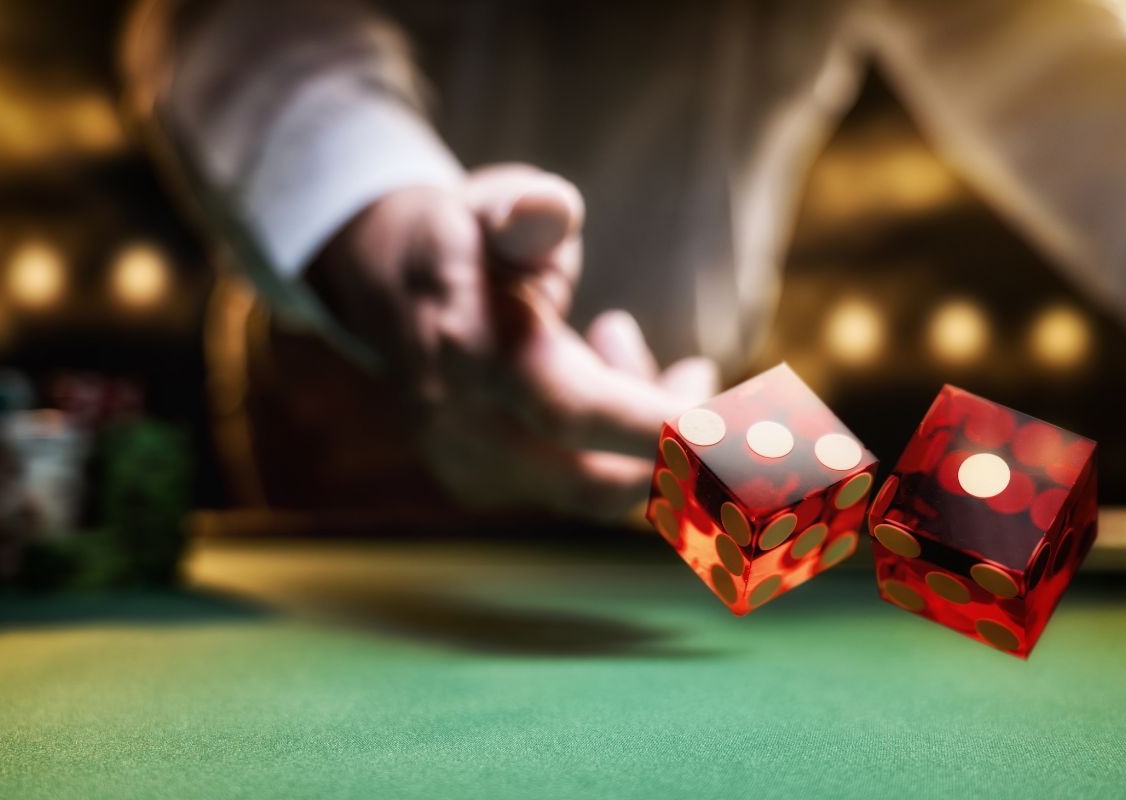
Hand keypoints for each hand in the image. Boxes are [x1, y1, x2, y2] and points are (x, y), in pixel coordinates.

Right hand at [307, 164, 717, 519]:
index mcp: (469, 350)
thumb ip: (526, 212)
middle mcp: (462, 425)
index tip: (744, 426)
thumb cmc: (461, 236)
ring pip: (592, 492)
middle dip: (677, 445)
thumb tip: (548, 210)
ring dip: (641, 435)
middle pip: (596, 483)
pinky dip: (612, 450)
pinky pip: (572, 491)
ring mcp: (466, 463)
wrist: (381, 281)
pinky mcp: (478, 482)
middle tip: (699, 370)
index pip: (576, 411)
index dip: (662, 426)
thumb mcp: (488, 203)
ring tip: (620, 336)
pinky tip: (597, 376)